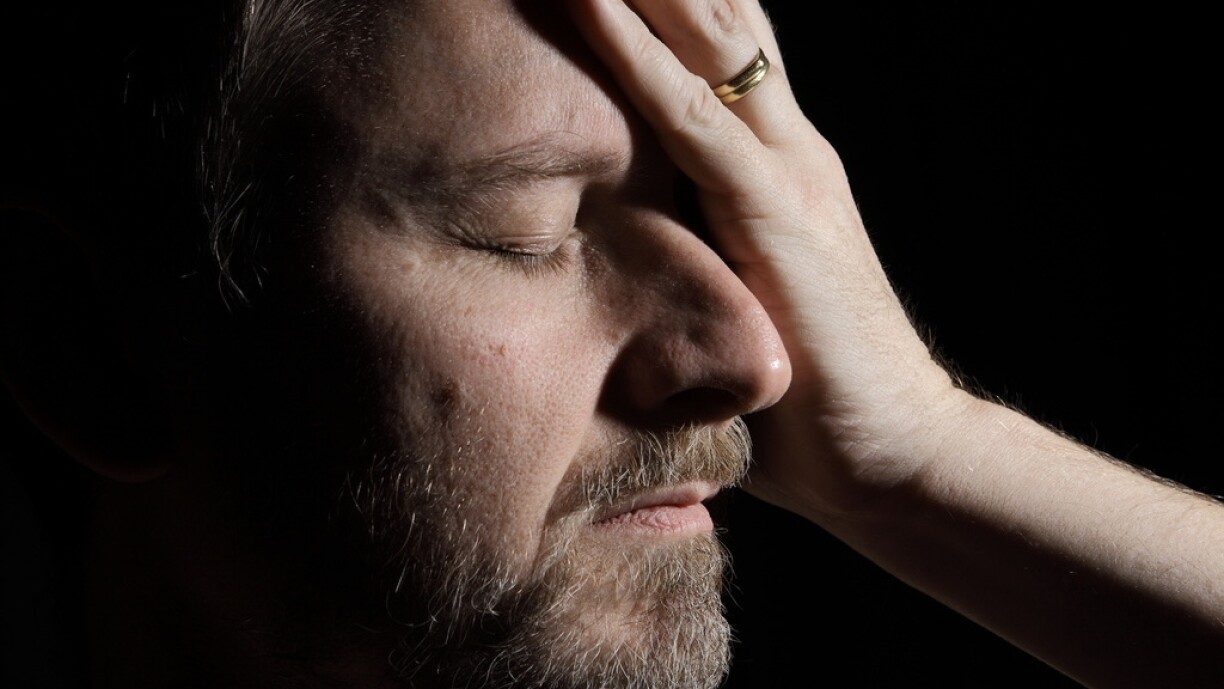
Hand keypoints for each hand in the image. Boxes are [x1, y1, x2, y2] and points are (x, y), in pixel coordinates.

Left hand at [568, 0, 969, 521]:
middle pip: (719, 20)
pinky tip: (591, 4)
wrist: (888, 448)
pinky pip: (692, 118)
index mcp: (777, 163)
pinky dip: (636, 55)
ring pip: (709, 41)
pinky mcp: (774, 215)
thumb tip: (627, 244)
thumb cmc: (808, 385)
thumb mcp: (742, 291)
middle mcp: (788, 147)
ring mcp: (786, 172)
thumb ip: (701, 247)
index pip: (720, 49)